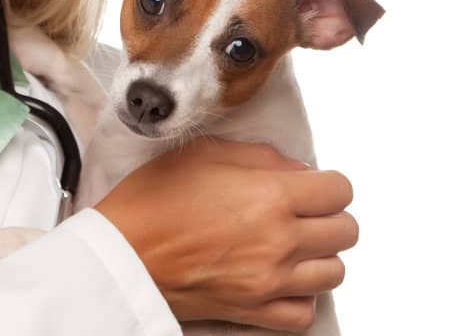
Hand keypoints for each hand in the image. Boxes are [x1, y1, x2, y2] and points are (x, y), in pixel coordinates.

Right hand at [93, 137, 356, 332]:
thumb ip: (257, 156)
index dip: (326, 184)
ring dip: (318, 256)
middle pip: (346, 231)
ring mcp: (270, 281)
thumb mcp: (199, 155)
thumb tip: (294, 169)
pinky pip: (305, 311)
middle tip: (299, 213)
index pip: (340, 190)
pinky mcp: (255, 311)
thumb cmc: (149, 203)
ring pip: (334, 272)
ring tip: (290, 247)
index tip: (309, 187)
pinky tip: (280, 281)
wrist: (119, 254)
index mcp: (269, 196)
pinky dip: (301, 297)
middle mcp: (279, 240)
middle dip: (327, 217)